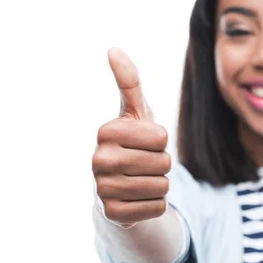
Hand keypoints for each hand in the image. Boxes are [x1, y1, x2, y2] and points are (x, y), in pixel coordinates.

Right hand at [92, 48, 170, 226]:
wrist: (120, 185)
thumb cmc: (133, 142)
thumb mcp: (136, 112)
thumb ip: (129, 82)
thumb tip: (113, 49)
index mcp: (105, 131)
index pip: (161, 137)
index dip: (161, 141)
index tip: (144, 142)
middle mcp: (98, 160)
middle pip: (163, 162)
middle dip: (162, 163)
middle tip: (143, 163)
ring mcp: (102, 189)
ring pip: (162, 186)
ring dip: (160, 184)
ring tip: (141, 179)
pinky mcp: (112, 214)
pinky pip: (157, 208)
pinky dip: (155, 204)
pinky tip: (138, 198)